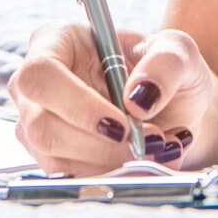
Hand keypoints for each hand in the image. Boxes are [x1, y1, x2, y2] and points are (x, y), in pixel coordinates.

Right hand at [8, 24, 213, 175]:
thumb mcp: (179, 51)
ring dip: (109, 162)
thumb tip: (138, 100)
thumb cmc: (167, 71)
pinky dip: (110, 175)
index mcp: (58, 41)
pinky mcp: (52, 155)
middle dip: (99, 144)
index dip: (77, 105)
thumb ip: (165, 64)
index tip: (121, 125)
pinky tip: (139, 162)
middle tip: (148, 142)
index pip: (41, 74)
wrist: (176, 109)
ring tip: (154, 149)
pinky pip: (69, 176)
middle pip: (41, 123)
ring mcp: (39, 121)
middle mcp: (41, 83)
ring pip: (54, 156)